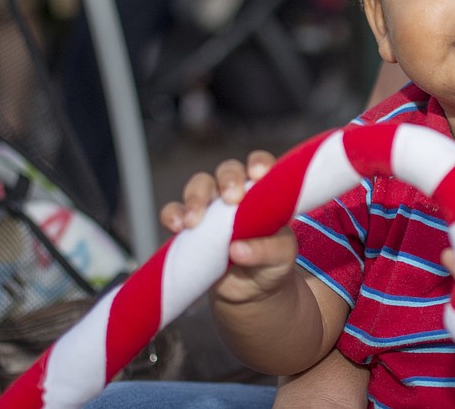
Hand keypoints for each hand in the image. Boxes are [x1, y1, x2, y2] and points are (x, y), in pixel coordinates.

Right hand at [161, 151, 297, 303]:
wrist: (252, 291)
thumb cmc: (272, 262)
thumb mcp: (282, 257)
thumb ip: (268, 250)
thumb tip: (238, 249)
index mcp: (263, 191)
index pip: (261, 165)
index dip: (259, 163)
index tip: (258, 174)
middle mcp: (236, 193)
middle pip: (228, 171)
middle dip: (228, 179)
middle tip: (232, 198)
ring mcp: (211, 207)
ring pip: (199, 185)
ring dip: (196, 198)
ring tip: (195, 221)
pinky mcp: (189, 227)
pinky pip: (174, 212)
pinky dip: (173, 215)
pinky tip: (178, 228)